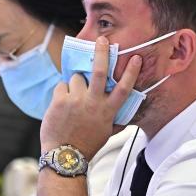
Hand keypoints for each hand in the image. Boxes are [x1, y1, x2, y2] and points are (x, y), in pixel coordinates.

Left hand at [40, 36, 141, 158]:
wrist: (65, 155)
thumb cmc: (87, 144)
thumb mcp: (107, 132)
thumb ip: (116, 119)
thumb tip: (127, 112)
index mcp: (108, 111)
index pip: (124, 88)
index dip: (131, 72)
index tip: (136, 58)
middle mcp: (94, 103)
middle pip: (99, 72)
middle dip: (101, 53)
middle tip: (102, 39)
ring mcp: (76, 101)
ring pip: (76, 78)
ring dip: (75, 84)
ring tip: (73, 99)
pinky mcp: (60, 101)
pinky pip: (62, 85)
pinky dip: (62, 92)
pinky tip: (62, 105)